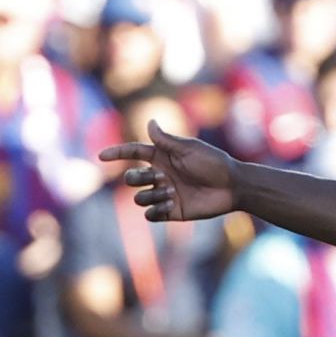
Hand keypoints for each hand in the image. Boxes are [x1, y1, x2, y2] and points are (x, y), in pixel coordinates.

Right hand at [100, 120, 238, 221]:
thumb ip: (166, 140)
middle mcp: (161, 176)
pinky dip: (155, 211)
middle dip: (137, 178)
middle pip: (131, 178)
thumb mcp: (189, 149)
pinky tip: (169, 205)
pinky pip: (150, 215)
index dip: (117, 153)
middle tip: (160, 178)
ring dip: (151, 195)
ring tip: (171, 193)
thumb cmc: (214, 163)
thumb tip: (149, 121)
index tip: (102, 156)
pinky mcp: (172, 212)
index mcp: (163, 157)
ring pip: (139, 198)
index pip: (134, 153)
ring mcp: (165, 194)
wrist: (233, 187)